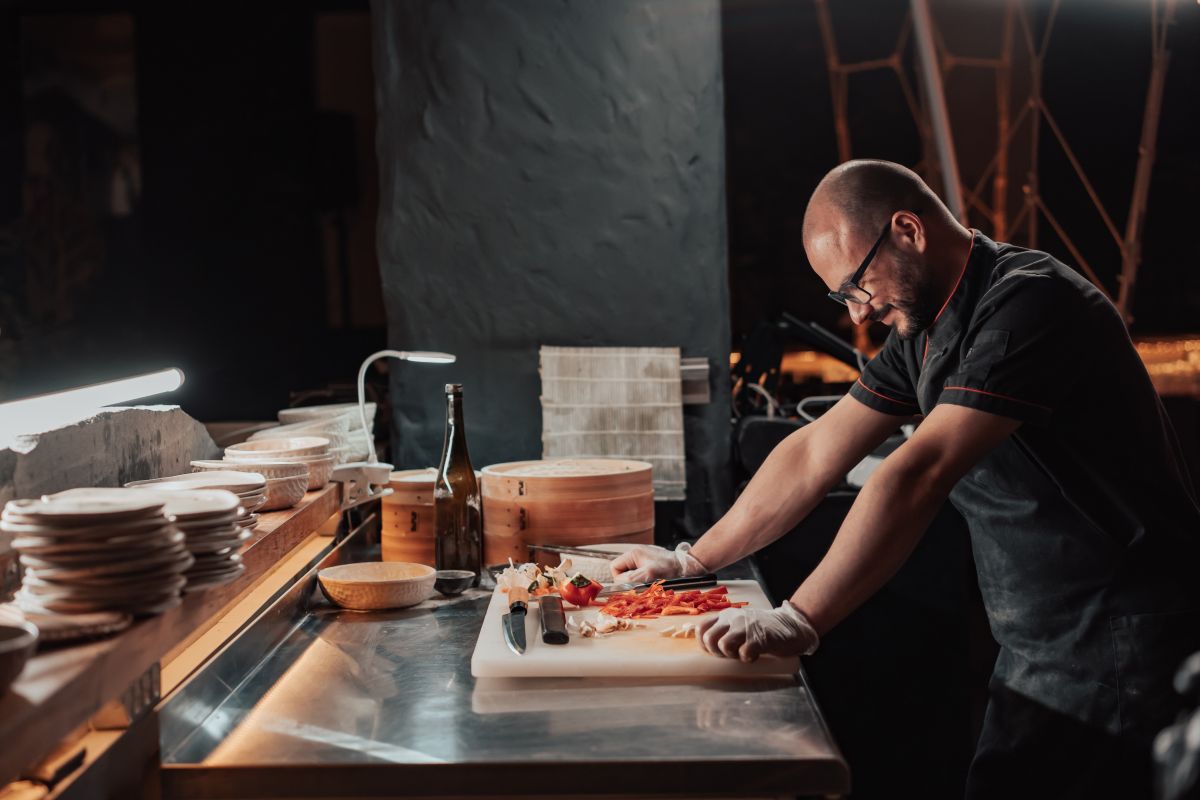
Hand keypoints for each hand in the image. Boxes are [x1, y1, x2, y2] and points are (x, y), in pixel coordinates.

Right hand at [610, 542, 708, 583]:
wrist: (684, 565)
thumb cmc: (668, 568)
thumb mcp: (649, 573)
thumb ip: (632, 579)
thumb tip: (620, 585)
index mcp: (632, 554)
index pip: (614, 567)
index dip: (619, 578)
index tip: (631, 583)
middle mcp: (635, 555)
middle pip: (621, 571)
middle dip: (628, 580)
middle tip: (641, 583)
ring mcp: (641, 560)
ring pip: (629, 574)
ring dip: (636, 581)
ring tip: (648, 582)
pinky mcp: (647, 564)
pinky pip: (637, 574)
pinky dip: (642, 580)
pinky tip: (651, 581)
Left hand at [698, 601, 819, 661]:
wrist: (791, 625)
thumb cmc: (764, 628)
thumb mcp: (741, 623)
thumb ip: (725, 629)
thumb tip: (707, 644)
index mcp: (727, 615)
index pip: (702, 627)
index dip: (703, 643)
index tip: (714, 651)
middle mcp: (733, 618)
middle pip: (709, 638)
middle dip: (716, 652)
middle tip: (730, 654)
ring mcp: (746, 627)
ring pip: (723, 645)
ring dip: (732, 655)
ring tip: (743, 654)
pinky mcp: (759, 638)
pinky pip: (744, 653)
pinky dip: (748, 659)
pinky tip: (755, 655)